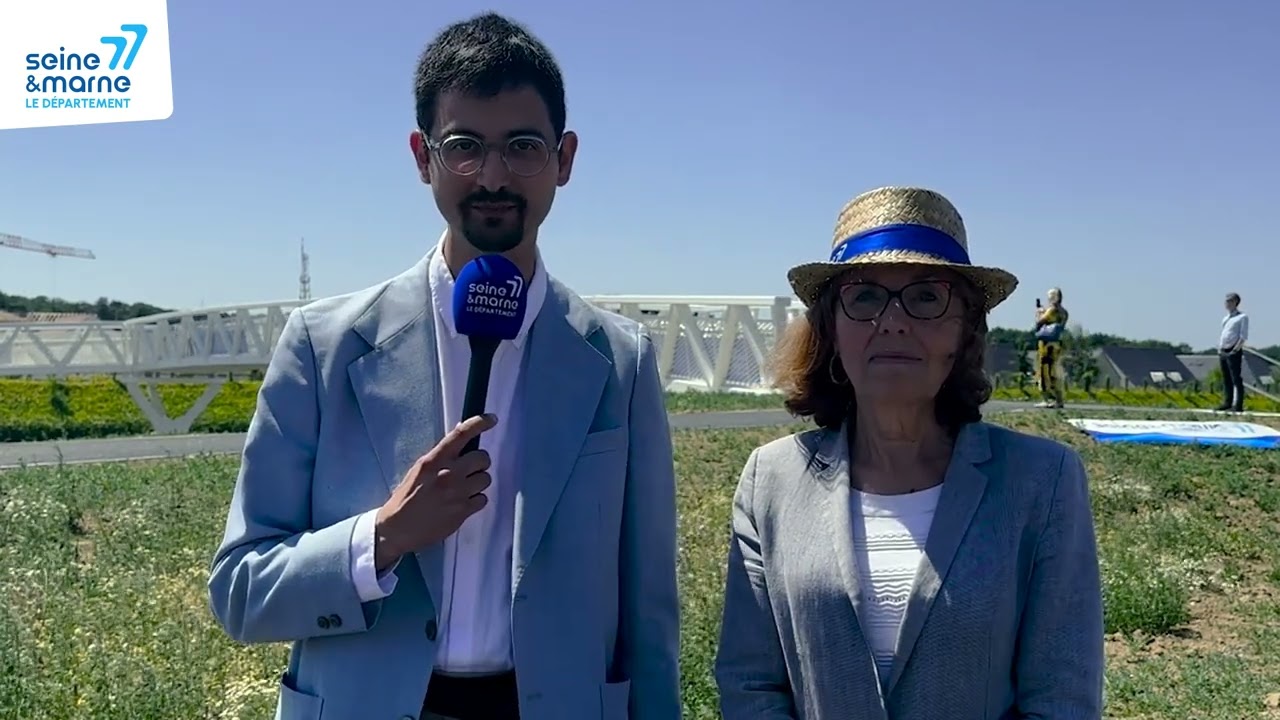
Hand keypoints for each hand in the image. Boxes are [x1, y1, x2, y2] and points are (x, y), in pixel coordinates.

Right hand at [373, 413, 496, 571]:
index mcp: (434, 460)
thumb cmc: (406, 497)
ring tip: (463, 490)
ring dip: (478, 483)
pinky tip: (462, 503)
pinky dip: (476, 500)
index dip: (480, 423)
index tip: (492, 419)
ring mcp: (457, 493)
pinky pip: (483, 499)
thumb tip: (460, 436)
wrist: (397, 528)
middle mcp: (448, 473)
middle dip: (479, 463)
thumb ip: (440, 456)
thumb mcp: (419, 469)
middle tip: (469, 470)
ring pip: (486, 478)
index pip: (461, 434)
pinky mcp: (463, 511)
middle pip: (482, 457)